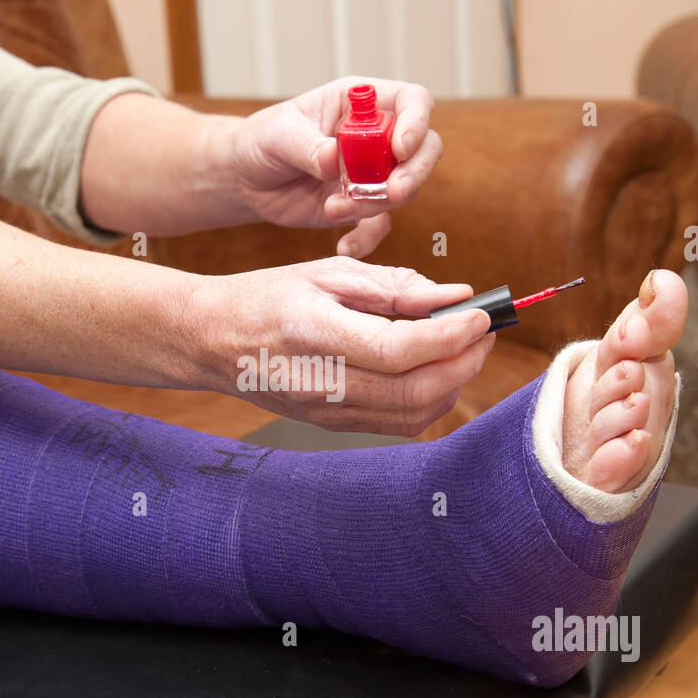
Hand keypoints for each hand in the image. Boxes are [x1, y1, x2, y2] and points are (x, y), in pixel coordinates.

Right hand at [191, 257, 491, 435]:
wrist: (212, 340)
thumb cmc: (268, 296)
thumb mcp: (327, 272)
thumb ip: (394, 286)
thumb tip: (457, 296)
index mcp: (314, 333)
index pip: (399, 350)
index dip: (451, 335)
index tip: (482, 314)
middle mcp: (320, 382)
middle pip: (414, 390)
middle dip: (464, 362)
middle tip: (485, 332)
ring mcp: (325, 411)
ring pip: (412, 414)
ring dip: (454, 383)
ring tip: (466, 348)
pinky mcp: (332, 425)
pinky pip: (397, 423)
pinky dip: (430, 400)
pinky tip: (437, 370)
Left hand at [225, 77, 442, 258]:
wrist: (245, 180)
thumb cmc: (262, 141)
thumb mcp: (280, 135)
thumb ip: (309, 147)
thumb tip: (334, 160)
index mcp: (361, 104)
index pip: (413, 102)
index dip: (416, 123)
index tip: (399, 148)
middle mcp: (376, 137)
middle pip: (425, 148)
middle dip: (415, 172)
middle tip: (393, 192)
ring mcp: (372, 174)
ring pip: (403, 190)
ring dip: (375, 205)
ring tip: (334, 208)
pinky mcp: (359, 207)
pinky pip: (378, 225)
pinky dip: (366, 238)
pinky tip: (344, 246)